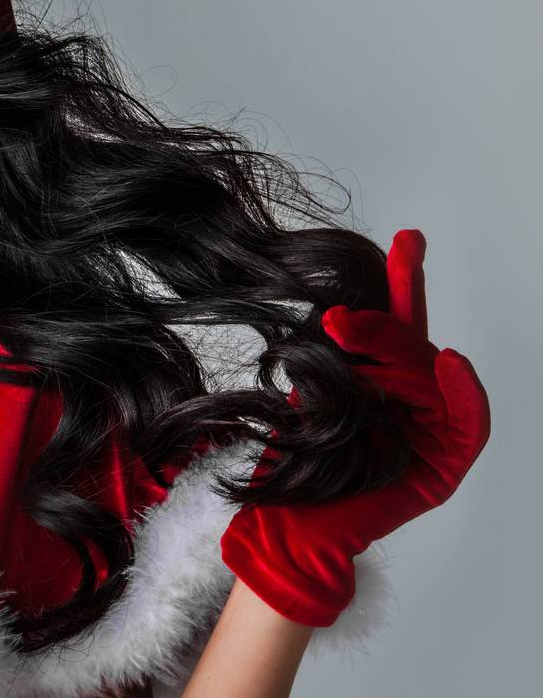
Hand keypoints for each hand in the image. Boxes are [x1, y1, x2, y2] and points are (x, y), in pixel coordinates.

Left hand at [219, 229, 490, 626]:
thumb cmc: (294, 460)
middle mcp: (412, 399)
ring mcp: (433, 430)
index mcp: (378, 377)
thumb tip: (338, 313)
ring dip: (397, 354)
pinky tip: (449, 361)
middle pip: (413, 344)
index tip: (405, 238)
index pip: (398, 322)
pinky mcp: (446, 464)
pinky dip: (463, 390)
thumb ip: (333, 354)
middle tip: (337, 322)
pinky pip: (469, 422)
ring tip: (357, 344)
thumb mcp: (308, 390)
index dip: (404, 279)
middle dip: (380, 325)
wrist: (289, 520)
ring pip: (431, 374)